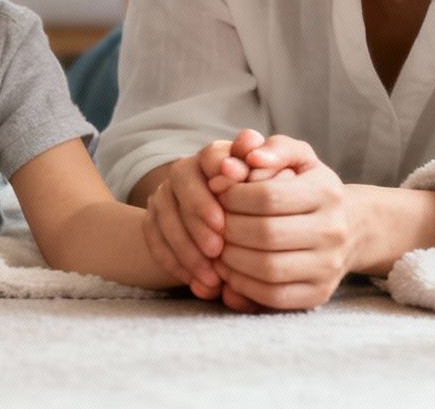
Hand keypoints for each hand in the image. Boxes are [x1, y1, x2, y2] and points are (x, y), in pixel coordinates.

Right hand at [141, 129, 266, 298]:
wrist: (242, 237)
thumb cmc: (269, 211)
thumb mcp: (281, 186)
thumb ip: (276, 162)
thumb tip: (255, 151)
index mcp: (219, 157)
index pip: (213, 153)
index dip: (220, 170)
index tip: (233, 190)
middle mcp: (188, 171)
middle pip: (182, 178)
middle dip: (198, 214)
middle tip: (218, 247)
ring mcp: (166, 195)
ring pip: (165, 214)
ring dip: (187, 248)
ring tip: (212, 276)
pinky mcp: (153, 221)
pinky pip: (154, 239)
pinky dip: (176, 263)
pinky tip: (199, 283)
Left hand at [208, 133, 352, 311]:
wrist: (349, 227)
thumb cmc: (309, 187)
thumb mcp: (298, 157)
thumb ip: (274, 148)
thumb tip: (250, 155)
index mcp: (326, 192)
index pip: (267, 196)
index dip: (232, 195)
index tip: (216, 191)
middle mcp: (333, 231)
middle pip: (264, 234)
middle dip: (228, 228)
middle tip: (212, 222)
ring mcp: (328, 266)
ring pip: (267, 268)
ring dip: (231, 258)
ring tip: (216, 245)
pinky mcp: (319, 294)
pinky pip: (273, 296)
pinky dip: (242, 284)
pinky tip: (230, 269)